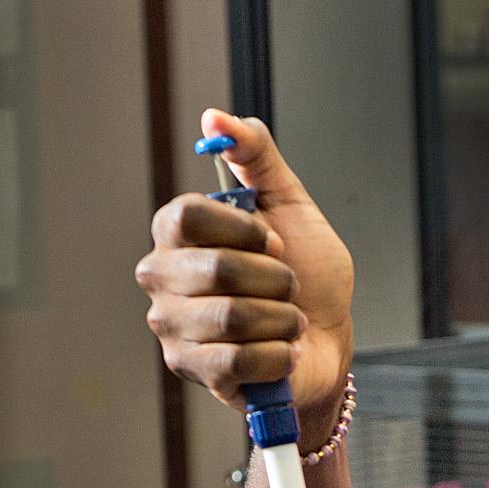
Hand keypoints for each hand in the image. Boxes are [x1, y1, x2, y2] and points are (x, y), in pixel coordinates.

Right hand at [137, 110, 353, 428]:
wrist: (327, 342)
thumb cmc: (306, 275)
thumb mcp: (290, 204)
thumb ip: (255, 155)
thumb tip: (215, 116)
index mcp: (175, 233)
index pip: (187, 215)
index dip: (245, 228)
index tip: (273, 240)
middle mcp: (161, 278)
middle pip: (217, 269)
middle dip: (276, 278)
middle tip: (288, 286)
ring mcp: (172, 328)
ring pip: (232, 317)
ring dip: (282, 318)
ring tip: (287, 320)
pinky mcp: (192, 371)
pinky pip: (241, 359)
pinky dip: (280, 355)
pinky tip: (283, 352)